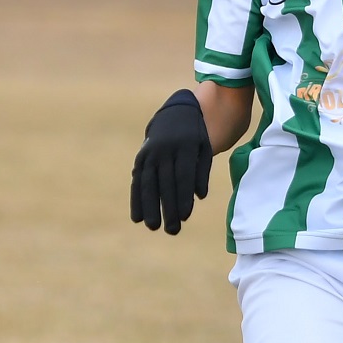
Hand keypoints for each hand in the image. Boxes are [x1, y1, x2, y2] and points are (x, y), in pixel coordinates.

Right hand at [131, 90, 212, 233]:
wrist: (177, 112)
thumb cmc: (197, 137)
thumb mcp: (205, 148)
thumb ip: (202, 172)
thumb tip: (199, 196)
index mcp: (185, 146)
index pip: (183, 176)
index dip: (183, 197)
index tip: (185, 217)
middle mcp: (165, 150)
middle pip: (165, 183)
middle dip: (168, 208)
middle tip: (172, 230)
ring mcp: (150, 153)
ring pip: (147, 183)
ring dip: (149, 207)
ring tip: (152, 226)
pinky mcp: (141, 157)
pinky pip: (137, 180)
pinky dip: (136, 199)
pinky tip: (137, 217)